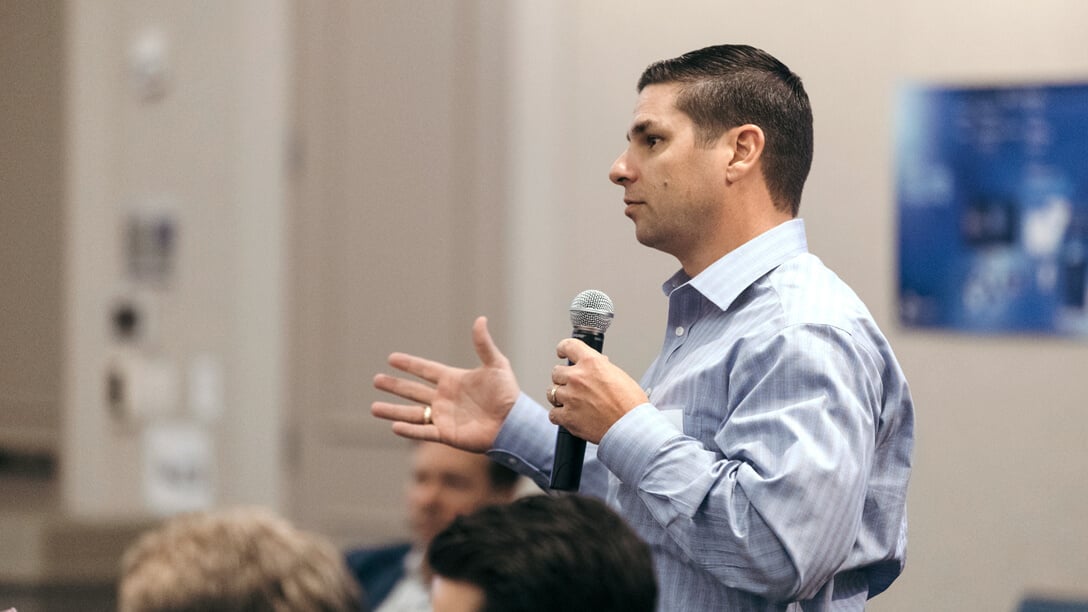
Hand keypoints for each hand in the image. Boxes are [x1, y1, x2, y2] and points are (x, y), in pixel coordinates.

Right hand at [371, 317, 519, 451]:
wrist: (513, 423)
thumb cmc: (508, 394)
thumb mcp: (496, 365)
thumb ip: (483, 344)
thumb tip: (480, 319)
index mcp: (453, 380)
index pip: (425, 370)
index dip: (409, 365)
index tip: (391, 358)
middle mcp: (444, 398)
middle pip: (413, 391)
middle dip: (394, 386)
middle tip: (376, 379)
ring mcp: (444, 417)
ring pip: (412, 413)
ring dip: (393, 411)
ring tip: (373, 407)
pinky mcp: (447, 434)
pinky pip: (424, 432)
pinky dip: (410, 431)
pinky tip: (394, 426)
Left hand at [548, 338, 647, 443]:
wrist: (631, 427)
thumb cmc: (631, 404)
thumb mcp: (619, 376)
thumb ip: (602, 368)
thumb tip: (596, 365)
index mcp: (592, 363)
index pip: (568, 346)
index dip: (563, 349)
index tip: (561, 352)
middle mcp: (577, 377)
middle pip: (556, 372)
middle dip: (564, 379)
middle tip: (574, 386)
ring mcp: (570, 397)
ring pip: (551, 392)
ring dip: (560, 397)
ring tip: (572, 403)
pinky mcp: (567, 417)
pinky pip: (553, 414)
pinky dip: (559, 416)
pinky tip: (569, 416)